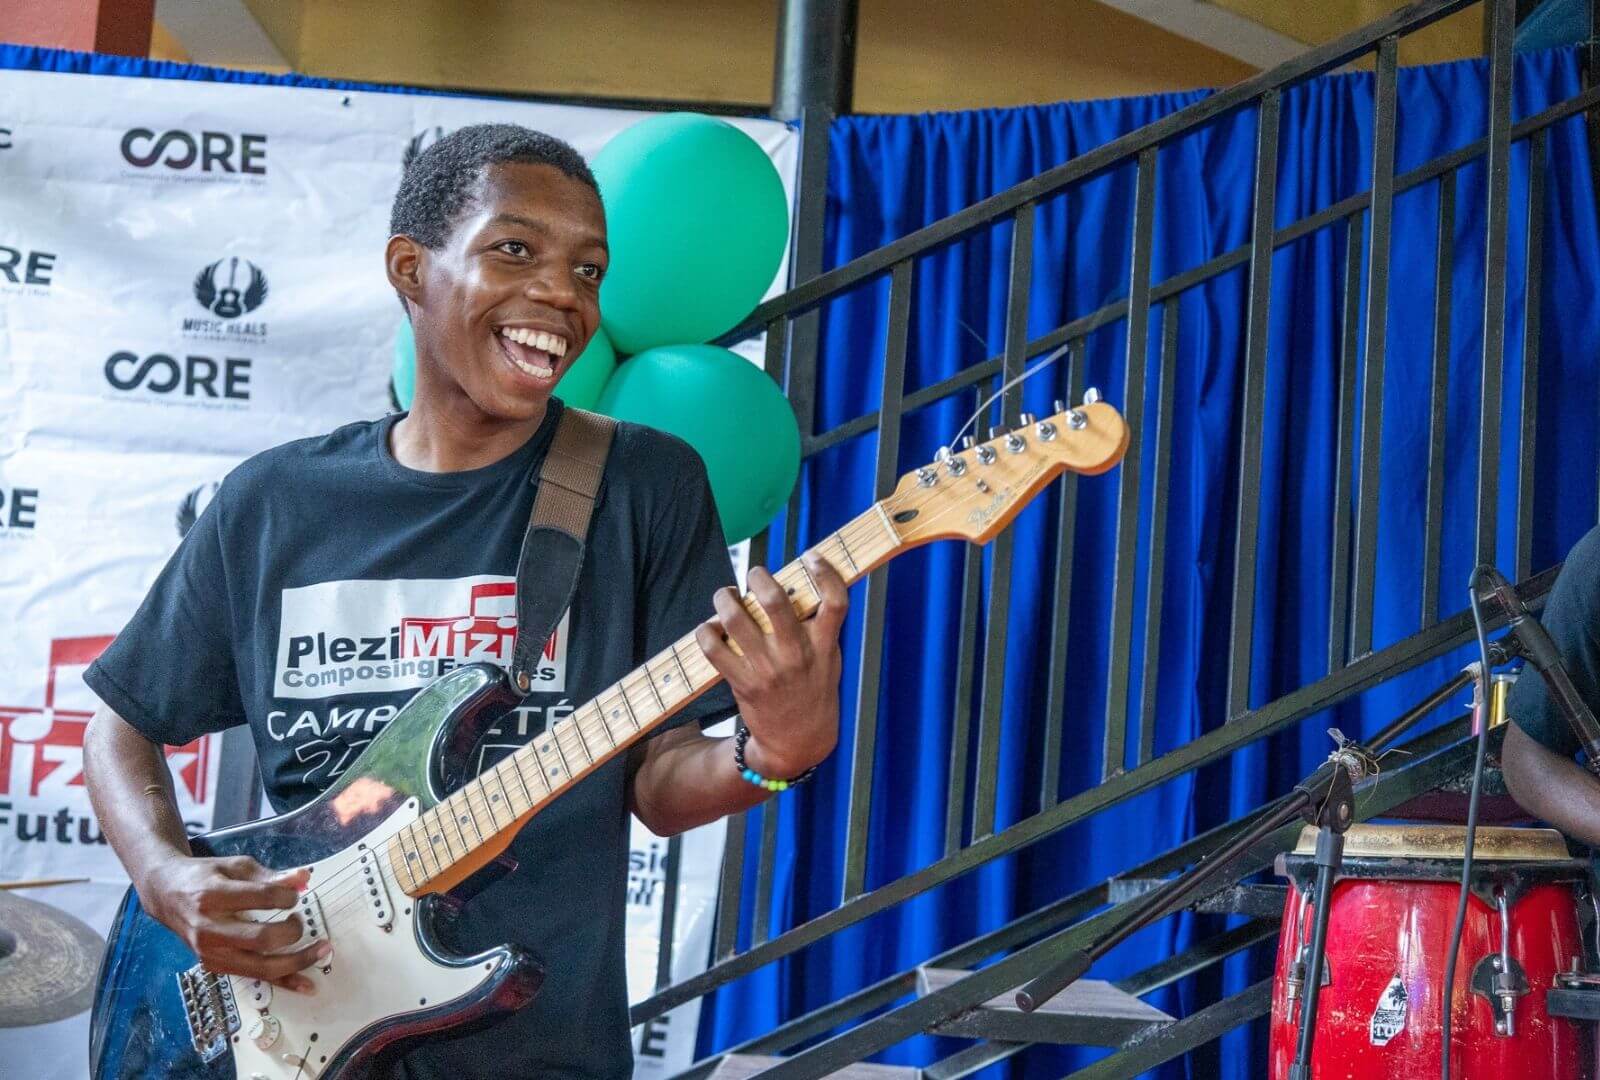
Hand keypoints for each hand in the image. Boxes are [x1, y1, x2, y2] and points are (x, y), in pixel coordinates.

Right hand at [137, 854, 327, 992]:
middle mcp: (209, 929)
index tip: (295, 893)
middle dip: (292, 931)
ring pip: (261, 966)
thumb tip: (304, 879)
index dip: (287, 896)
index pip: (261, 898)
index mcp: (213, 896)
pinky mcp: (215, 966)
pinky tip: (307, 984)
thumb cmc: (205, 877)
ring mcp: (211, 952)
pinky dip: (284, 981)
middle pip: (261, 939)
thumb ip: (270, 875)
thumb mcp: (235, 867)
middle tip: (302, 921)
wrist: (166, 894)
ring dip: (297, 961)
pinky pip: (255, 977)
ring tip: (321, 950)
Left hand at [695, 552, 848, 778]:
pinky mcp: (743, 683)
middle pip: (776, 602)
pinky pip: (715, 649)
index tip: (811, 558)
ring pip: (737, 620)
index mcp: (823, 646)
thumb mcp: (829, 660)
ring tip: (724, 596)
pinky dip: (706, 631)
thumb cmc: (814, 692)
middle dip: (759, 578)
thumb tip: (801, 587)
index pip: (834, 601)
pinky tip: (709, 627)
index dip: (824, 573)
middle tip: (754, 573)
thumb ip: (820, 629)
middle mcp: (796, 655)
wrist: (798, 742)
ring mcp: (768, 669)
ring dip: (724, 599)